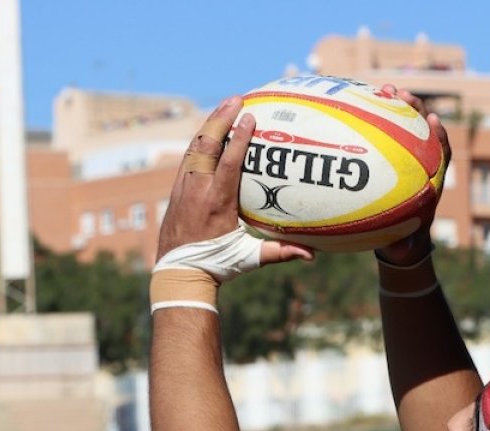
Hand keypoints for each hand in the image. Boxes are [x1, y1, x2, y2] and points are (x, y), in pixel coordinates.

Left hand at [156, 95, 312, 268]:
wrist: (177, 272)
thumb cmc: (216, 266)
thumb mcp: (248, 259)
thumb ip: (279, 253)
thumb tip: (311, 255)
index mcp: (217, 203)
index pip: (229, 163)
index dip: (239, 139)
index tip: (249, 117)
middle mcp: (197, 190)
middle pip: (207, 145)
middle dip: (221, 119)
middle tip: (236, 98)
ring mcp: (183, 187)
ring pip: (194, 147)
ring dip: (210, 125)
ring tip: (225, 106)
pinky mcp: (177, 189)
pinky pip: (189, 157)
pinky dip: (200, 140)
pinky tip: (210, 131)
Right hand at [375, 85, 451, 265]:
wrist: (397, 238)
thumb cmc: (404, 241)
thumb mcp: (404, 246)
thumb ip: (404, 247)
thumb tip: (401, 251)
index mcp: (429, 181)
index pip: (441, 153)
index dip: (438, 137)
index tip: (433, 121)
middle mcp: (419, 164)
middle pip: (422, 131)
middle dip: (415, 109)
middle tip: (401, 93)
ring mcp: (403, 157)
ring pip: (403, 126)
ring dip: (395, 106)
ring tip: (382, 88)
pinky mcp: (387, 156)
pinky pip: (382, 133)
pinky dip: (375, 118)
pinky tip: (360, 103)